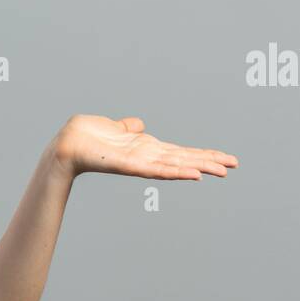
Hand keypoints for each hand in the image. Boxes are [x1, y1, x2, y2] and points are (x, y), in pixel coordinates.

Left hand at [53, 115, 237, 180]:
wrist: (65, 143)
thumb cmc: (85, 137)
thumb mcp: (113, 128)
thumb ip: (128, 128)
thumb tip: (138, 125)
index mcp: (145, 148)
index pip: (180, 152)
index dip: (201, 154)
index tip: (224, 158)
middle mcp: (146, 157)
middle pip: (184, 159)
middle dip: (209, 162)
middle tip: (234, 165)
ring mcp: (139, 162)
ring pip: (176, 165)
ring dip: (199, 167)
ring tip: (222, 170)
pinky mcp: (130, 165)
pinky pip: (157, 170)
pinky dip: (176, 172)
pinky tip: (193, 174)